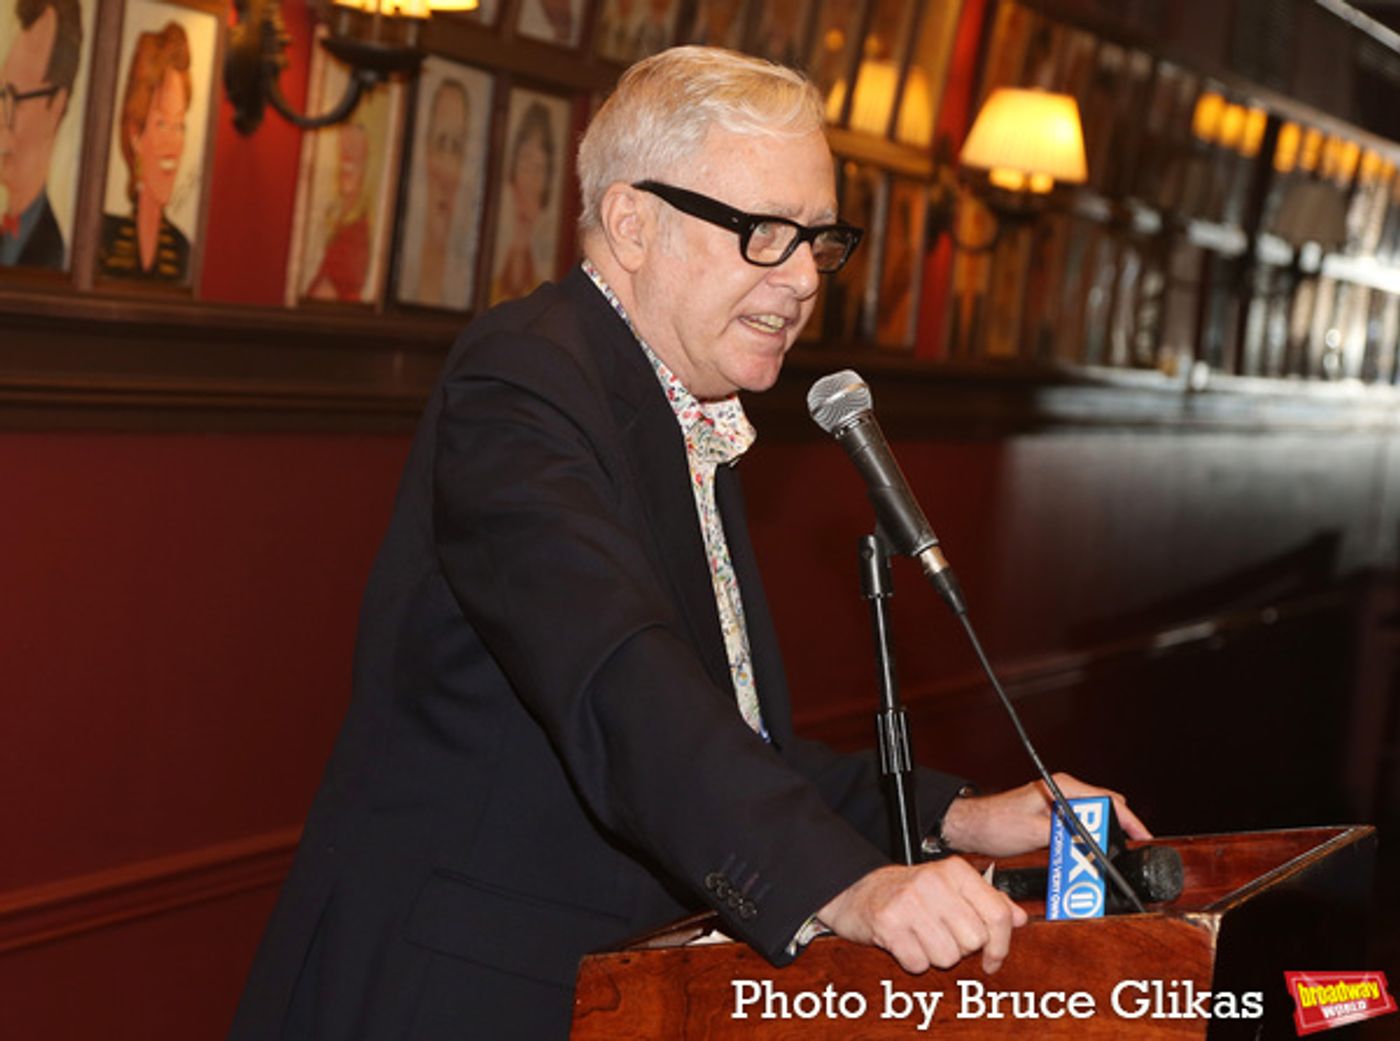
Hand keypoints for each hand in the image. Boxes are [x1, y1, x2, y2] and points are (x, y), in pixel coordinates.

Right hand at [816, 858, 1027, 973]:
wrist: (855, 889)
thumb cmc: (907, 891)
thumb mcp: (950, 886)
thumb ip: (988, 900)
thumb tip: (1019, 918)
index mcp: (955, 870)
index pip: (997, 915)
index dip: (1001, 944)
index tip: (993, 958)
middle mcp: (933, 881)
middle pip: (974, 941)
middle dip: (961, 948)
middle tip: (942, 936)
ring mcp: (909, 902)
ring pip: (948, 956)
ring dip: (936, 956)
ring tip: (921, 937)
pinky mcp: (888, 924)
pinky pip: (919, 963)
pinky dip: (913, 961)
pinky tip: (905, 943)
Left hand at [939, 772, 1150, 857]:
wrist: (972, 826)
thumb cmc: (995, 823)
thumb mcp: (1034, 832)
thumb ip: (1065, 837)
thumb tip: (1092, 846)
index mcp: (1062, 787)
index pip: (1109, 801)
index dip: (1129, 821)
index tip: (1142, 838)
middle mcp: (1064, 792)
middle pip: (1106, 811)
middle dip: (1117, 833)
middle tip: (1124, 856)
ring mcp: (1059, 805)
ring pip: (1094, 823)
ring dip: (1100, 841)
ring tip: (1105, 862)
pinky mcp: (1054, 818)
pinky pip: (1080, 830)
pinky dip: (1086, 843)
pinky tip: (1086, 858)